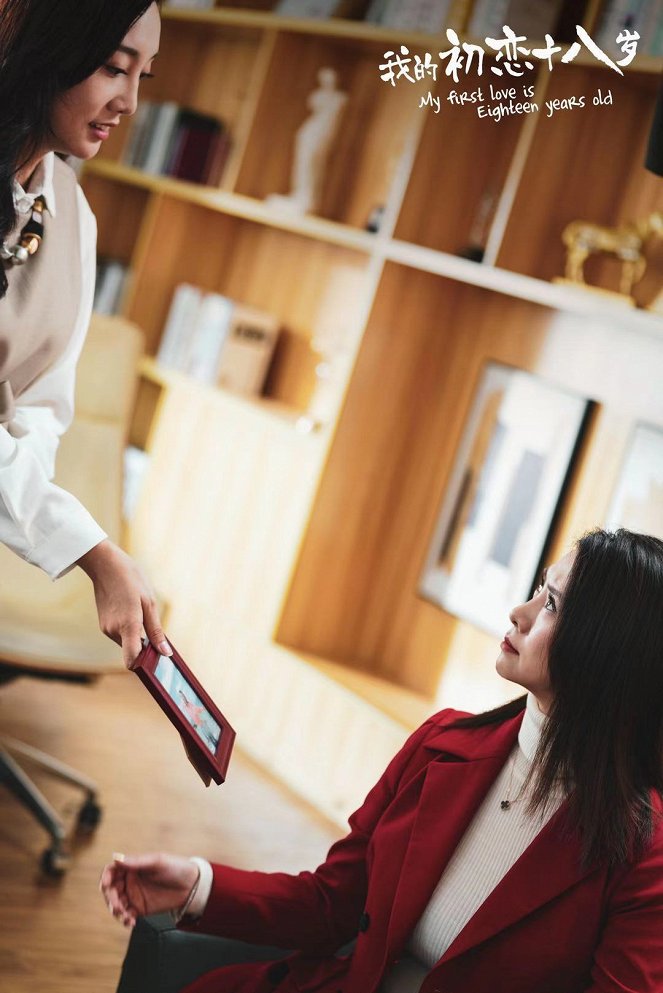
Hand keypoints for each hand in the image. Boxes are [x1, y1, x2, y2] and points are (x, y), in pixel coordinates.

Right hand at [77, 539, 170, 667]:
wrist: (105, 564)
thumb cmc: (130, 579)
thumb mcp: (149, 602)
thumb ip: (155, 630)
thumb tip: (165, 652)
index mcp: (128, 625)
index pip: (132, 660)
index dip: (144, 666)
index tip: (157, 664)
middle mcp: (113, 631)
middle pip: (133, 651)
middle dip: (146, 648)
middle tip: (160, 637)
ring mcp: (106, 628)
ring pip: (127, 642)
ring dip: (138, 636)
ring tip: (143, 613)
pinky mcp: (103, 624)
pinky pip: (120, 634)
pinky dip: (129, 629)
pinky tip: (133, 611)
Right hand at [100, 853, 198, 927]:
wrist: (192, 886)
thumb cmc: (176, 868)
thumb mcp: (157, 862)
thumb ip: (136, 862)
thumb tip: (115, 857)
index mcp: (133, 866)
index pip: (111, 871)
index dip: (106, 877)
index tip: (105, 884)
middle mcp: (130, 881)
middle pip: (111, 890)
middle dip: (111, 899)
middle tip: (117, 906)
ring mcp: (134, 895)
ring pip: (116, 904)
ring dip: (117, 911)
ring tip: (126, 916)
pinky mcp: (140, 908)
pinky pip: (127, 915)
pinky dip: (125, 919)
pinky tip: (130, 922)